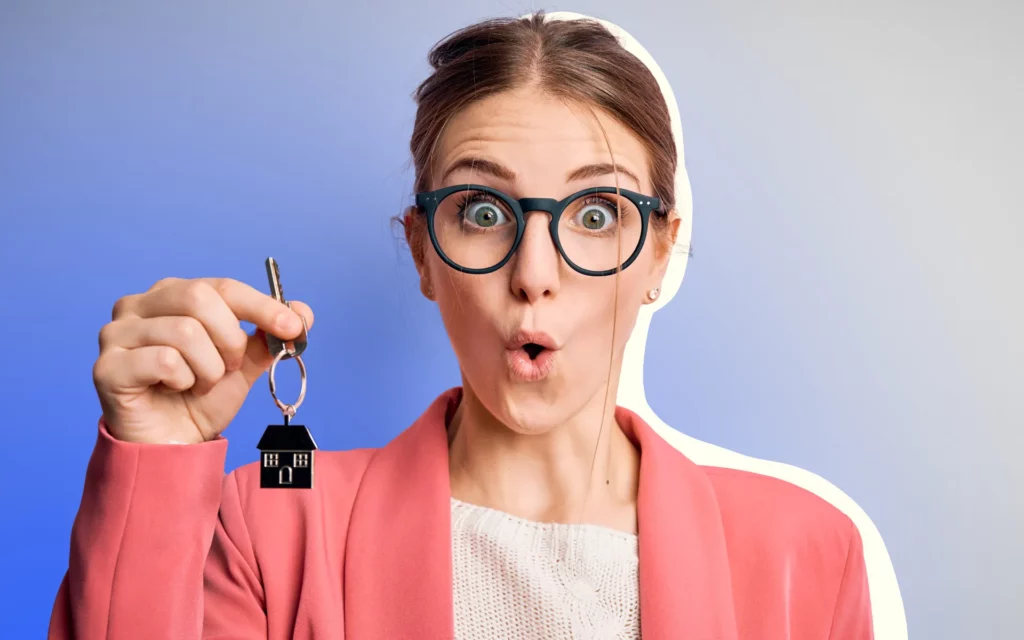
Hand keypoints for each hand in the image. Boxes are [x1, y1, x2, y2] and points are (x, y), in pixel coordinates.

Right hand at [92, 277, 313, 443]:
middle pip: (200, 298)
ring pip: (185, 333)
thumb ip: (268, 337)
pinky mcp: (107, 366)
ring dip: (209, 369)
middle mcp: (137, 305)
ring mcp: (116, 334)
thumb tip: (303, 311)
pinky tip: (175, 390)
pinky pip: (164, 361)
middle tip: (230, 367)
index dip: (262, 306)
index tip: (292, 327)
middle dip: (230, 339)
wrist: (173, 444)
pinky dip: (184, 381)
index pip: (222, 286)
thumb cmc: (200, 398)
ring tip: (200, 384)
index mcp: (171, 294)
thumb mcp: (244, 364)